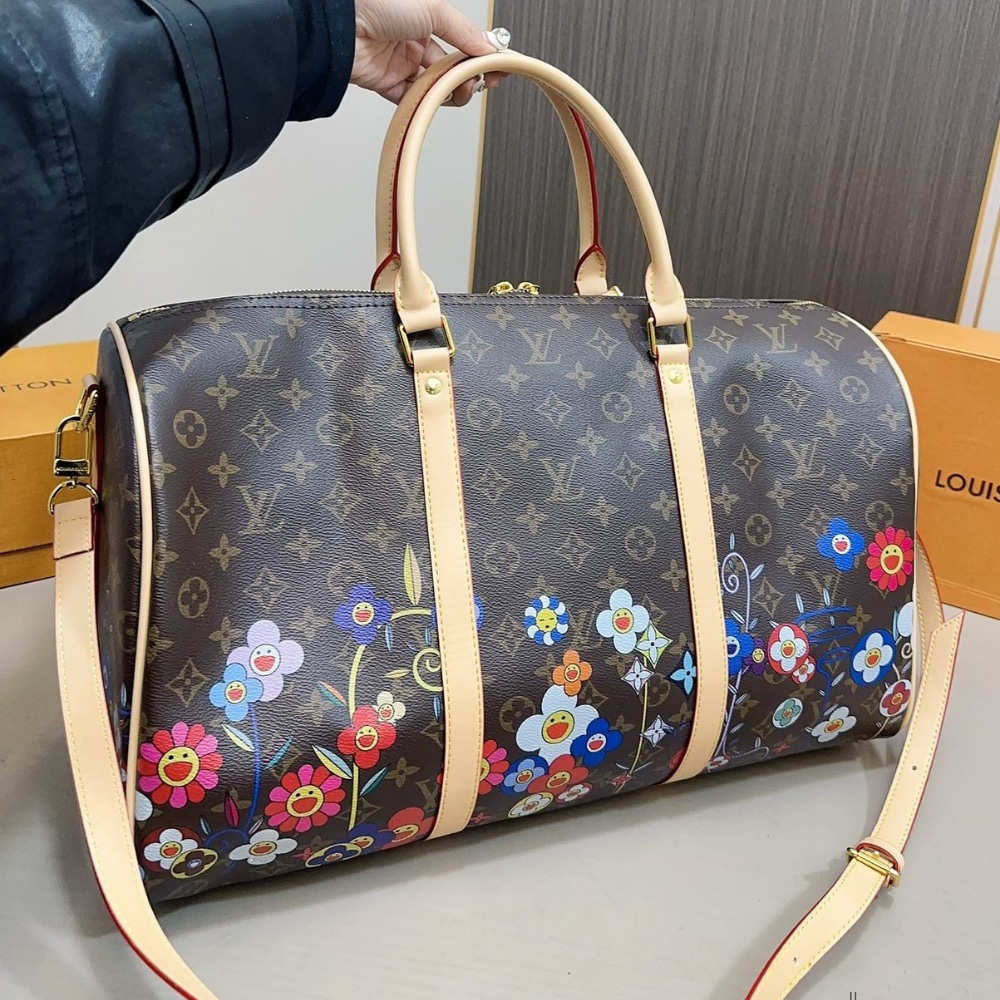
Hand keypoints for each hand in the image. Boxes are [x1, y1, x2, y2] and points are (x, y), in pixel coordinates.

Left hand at [352, 0, 505, 104]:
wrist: (342, 23)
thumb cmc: (379, 2)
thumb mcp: (434, 9)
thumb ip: (464, 32)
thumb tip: (488, 47)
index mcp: (426, 17)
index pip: (461, 42)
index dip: (479, 56)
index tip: (496, 68)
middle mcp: (413, 40)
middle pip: (448, 68)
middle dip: (465, 77)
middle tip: (476, 82)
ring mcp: (400, 62)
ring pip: (432, 86)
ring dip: (447, 92)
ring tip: (455, 90)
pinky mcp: (386, 82)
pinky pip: (410, 98)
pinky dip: (422, 102)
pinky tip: (432, 99)